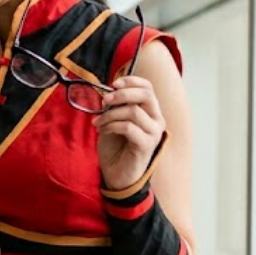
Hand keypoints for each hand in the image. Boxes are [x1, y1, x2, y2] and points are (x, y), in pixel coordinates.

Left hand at [94, 76, 165, 190]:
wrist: (116, 173)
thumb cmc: (115, 146)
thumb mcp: (114, 120)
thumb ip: (116, 106)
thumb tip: (108, 91)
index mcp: (151, 111)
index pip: (148, 87)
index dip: (131, 81)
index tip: (112, 84)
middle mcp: (157, 120)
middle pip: (146, 95)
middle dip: (122, 94)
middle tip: (104, 101)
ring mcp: (154, 133)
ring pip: (133, 111)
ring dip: (110, 114)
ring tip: (98, 122)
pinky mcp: (147, 145)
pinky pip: (128, 128)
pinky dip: (111, 126)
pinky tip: (103, 131)